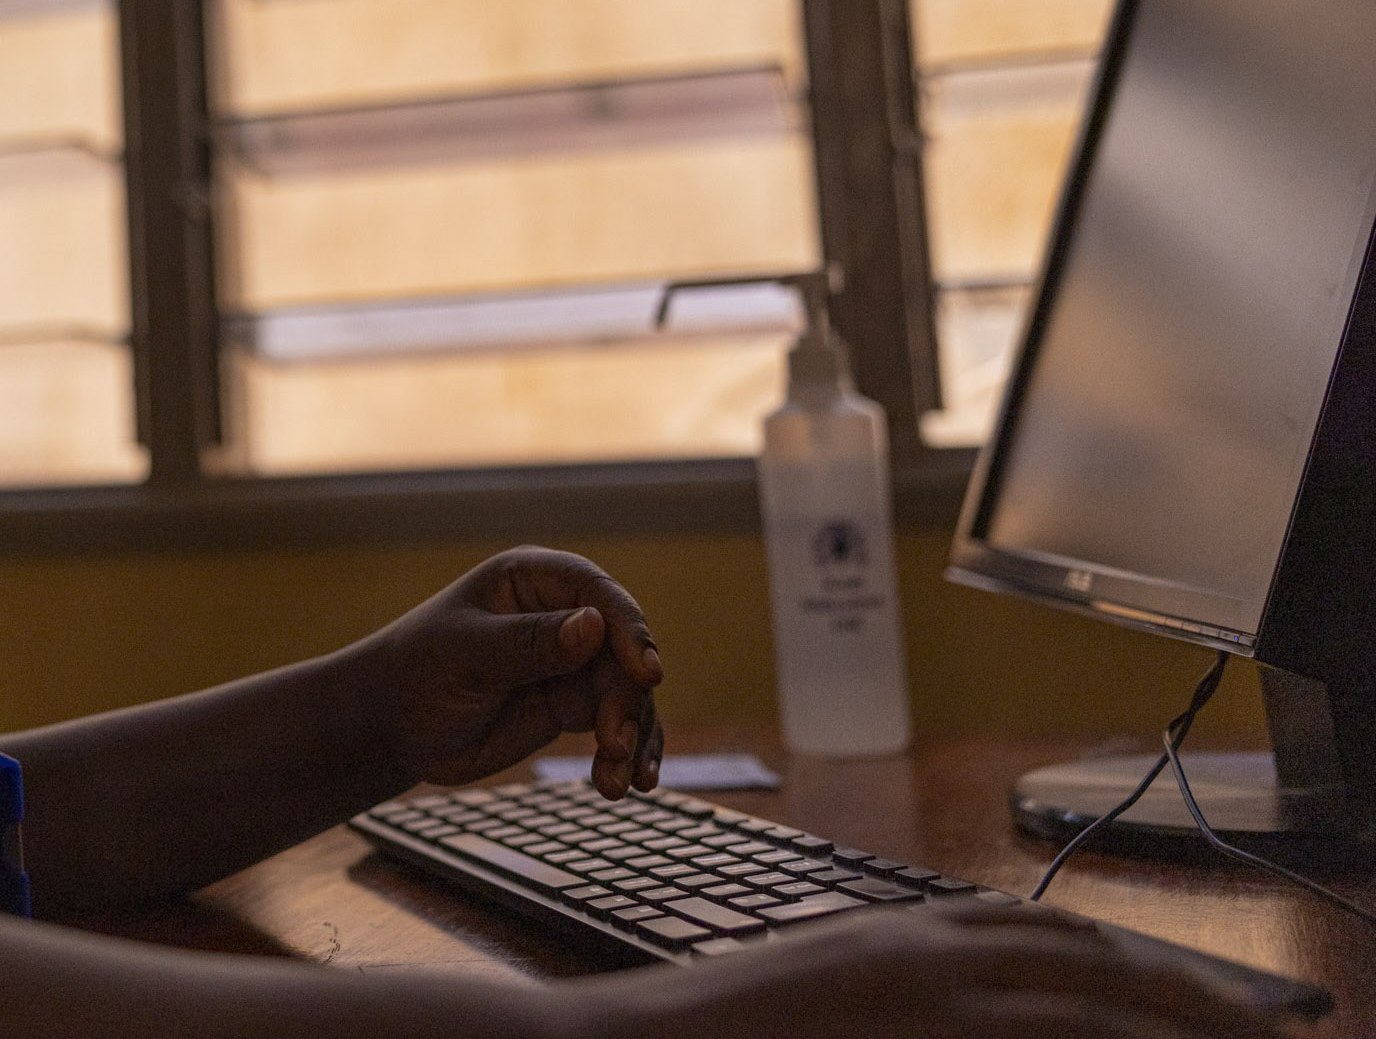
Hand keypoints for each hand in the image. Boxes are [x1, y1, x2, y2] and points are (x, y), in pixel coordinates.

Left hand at [345, 547, 662, 799]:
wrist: (395, 725)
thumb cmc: (417, 671)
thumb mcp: (466, 654)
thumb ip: (528, 643)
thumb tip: (595, 627)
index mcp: (531, 579)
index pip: (595, 592)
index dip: (628, 629)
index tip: (645, 673)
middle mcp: (561, 613)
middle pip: (621, 648)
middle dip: (627, 699)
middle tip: (616, 745)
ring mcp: (571, 660)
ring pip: (626, 691)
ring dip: (631, 734)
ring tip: (618, 781)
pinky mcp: (573, 703)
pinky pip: (616, 722)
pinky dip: (627, 752)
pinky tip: (626, 784)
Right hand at [560, 902, 1287, 1038]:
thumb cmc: (707, 1034)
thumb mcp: (816, 987)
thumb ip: (892, 993)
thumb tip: (964, 1006)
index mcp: (894, 937)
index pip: (1038, 928)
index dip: (1122, 953)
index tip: (1177, 984)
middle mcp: (919, 958)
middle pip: (1082, 957)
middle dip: (1176, 988)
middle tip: (1251, 1023)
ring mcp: (919, 1004)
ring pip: (1082, 998)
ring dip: (1165, 1017)